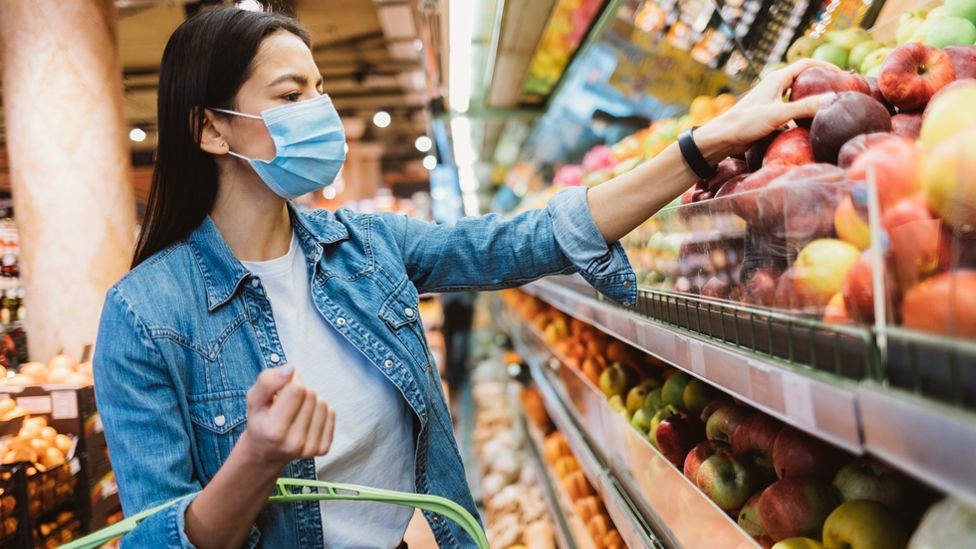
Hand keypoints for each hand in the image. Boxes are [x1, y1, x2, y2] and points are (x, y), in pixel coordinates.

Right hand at [239, 363, 335, 467]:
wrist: (266, 452)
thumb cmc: (260, 420)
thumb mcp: (254, 399)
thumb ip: (267, 380)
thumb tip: (291, 369)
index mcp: (273, 430)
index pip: (297, 390)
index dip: (290, 382)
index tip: (281, 390)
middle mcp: (293, 442)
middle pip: (311, 395)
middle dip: (300, 392)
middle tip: (287, 404)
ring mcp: (310, 448)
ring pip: (323, 404)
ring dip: (310, 402)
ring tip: (296, 412)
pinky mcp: (323, 449)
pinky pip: (331, 415)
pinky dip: (319, 412)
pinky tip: (306, 420)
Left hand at [695, 59, 838, 161]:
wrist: (722, 139)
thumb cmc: (745, 123)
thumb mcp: (777, 114)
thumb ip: (804, 107)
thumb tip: (832, 99)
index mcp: (777, 80)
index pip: (806, 65)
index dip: (825, 66)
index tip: (843, 75)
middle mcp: (775, 87)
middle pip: (803, 79)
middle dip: (821, 83)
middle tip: (840, 91)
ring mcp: (771, 101)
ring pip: (797, 96)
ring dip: (811, 100)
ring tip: (829, 107)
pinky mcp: (769, 115)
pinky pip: (790, 110)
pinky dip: (801, 114)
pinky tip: (810, 125)